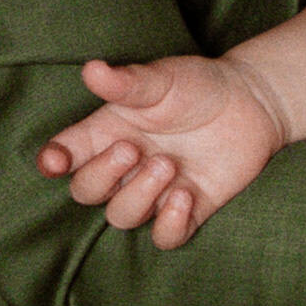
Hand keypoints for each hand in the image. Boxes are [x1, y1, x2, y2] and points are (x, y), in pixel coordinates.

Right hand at [37, 54, 286, 247]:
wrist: (251, 100)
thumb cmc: (197, 85)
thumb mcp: (163, 78)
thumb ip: (128, 82)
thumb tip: (92, 69)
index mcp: (109, 132)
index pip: (68, 153)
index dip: (54, 160)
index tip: (55, 161)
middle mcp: (125, 167)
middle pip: (87, 191)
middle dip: (102, 176)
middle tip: (132, 149)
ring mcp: (154, 191)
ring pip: (122, 217)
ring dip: (138, 196)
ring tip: (167, 164)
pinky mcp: (187, 210)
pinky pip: (165, 237)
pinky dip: (170, 224)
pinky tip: (184, 195)